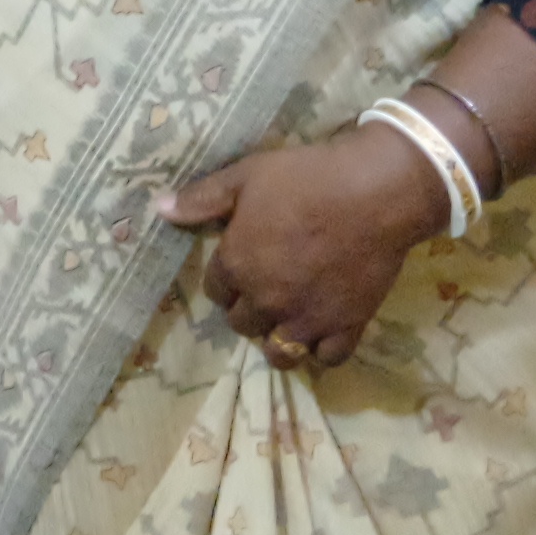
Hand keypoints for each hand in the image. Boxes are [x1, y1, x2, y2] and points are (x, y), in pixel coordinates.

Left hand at [161, 123, 451, 372]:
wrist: (376, 191)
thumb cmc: (307, 177)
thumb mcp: (246, 176)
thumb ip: (202, 198)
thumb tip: (159, 209)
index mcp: (238, 265)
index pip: (216, 290)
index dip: (226, 278)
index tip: (240, 265)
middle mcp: (267, 300)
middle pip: (243, 323)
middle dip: (248, 308)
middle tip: (266, 288)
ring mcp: (308, 319)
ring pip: (279, 353)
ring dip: (277, 338)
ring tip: (287, 317)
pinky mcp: (347, 327)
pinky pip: (327, 359)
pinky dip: (322, 350)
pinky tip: (323, 330)